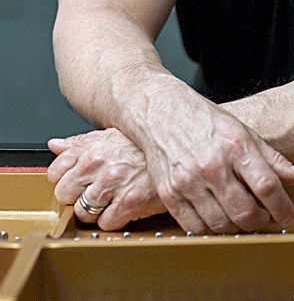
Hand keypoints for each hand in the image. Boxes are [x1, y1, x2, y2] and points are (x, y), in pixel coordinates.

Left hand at [47, 129, 164, 230]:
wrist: (175, 150)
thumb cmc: (143, 145)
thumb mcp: (110, 135)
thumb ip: (80, 143)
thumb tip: (55, 145)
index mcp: (92, 147)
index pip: (56, 171)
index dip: (64, 179)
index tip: (73, 182)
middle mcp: (99, 164)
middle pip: (65, 194)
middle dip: (76, 196)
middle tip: (92, 192)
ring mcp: (113, 184)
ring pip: (83, 212)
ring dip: (94, 210)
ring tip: (109, 199)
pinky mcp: (128, 202)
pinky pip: (106, 222)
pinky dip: (113, 219)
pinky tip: (122, 207)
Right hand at [137, 85, 293, 233]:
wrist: (161, 111)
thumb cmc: (204, 119)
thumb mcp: (244, 131)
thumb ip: (272, 157)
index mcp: (235, 146)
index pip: (267, 187)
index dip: (282, 207)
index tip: (288, 216)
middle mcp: (212, 165)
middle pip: (245, 212)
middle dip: (260, 221)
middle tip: (263, 216)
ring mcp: (189, 181)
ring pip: (221, 224)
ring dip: (236, 227)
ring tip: (240, 215)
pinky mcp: (169, 194)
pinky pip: (194, 227)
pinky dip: (209, 229)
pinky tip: (216, 216)